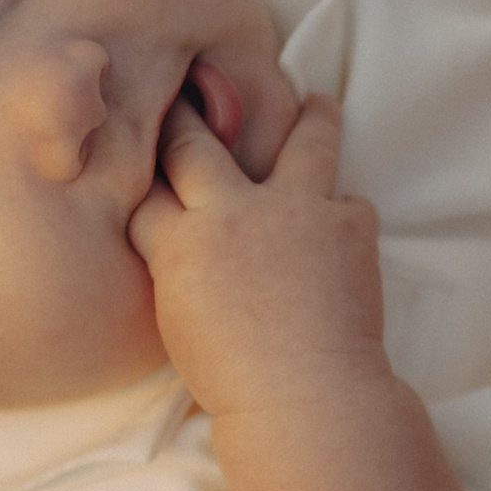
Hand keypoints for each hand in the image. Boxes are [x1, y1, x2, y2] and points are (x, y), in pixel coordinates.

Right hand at [129, 90, 389, 424]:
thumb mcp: (177, 321)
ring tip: (317, 103)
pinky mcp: (349, 225)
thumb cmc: (234, 381)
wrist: (306, 400)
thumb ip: (175, 266)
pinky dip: (344, 213)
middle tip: (191, 90)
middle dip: (188, 117)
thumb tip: (179, 235)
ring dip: (310, 117)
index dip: (143, 160)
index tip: (141, 135)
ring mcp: (295, 210)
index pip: (147, 186)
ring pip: (305, 138)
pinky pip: (350, 201)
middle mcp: (232, 212)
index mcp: (177, 242)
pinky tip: (341, 219)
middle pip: (197, 143)